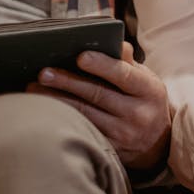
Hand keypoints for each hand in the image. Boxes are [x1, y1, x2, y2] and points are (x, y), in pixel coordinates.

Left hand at [27, 42, 170, 170]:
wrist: (159, 144)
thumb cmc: (145, 101)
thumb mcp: (146, 80)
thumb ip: (127, 62)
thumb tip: (113, 42)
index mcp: (149, 90)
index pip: (124, 75)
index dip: (102, 65)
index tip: (80, 56)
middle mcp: (138, 114)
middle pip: (97, 95)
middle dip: (68, 82)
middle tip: (44, 72)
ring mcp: (124, 135)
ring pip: (85, 115)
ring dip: (57, 100)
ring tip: (34, 88)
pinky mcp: (111, 151)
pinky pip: (83, 132)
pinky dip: (63, 119)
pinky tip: (45, 110)